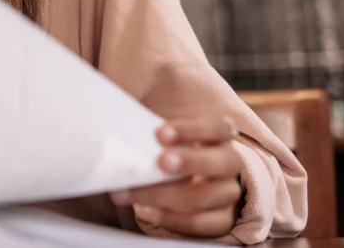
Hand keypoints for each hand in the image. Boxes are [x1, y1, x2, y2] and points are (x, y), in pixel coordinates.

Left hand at [110, 116, 243, 237]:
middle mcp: (228, 163)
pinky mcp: (220, 220)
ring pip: (208, 196)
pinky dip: (171, 218)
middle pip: (223, 162)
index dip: (192, 130)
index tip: (159, 134)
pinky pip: (201, 223)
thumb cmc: (164, 149)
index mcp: (217, 136)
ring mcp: (227, 193)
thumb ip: (149, 126)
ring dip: (167, 194)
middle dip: (191, 162)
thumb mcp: (161, 134)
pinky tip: (145, 210)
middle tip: (160, 162)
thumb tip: (115, 119)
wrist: (174, 182)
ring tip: (132, 192)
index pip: (217, 127)